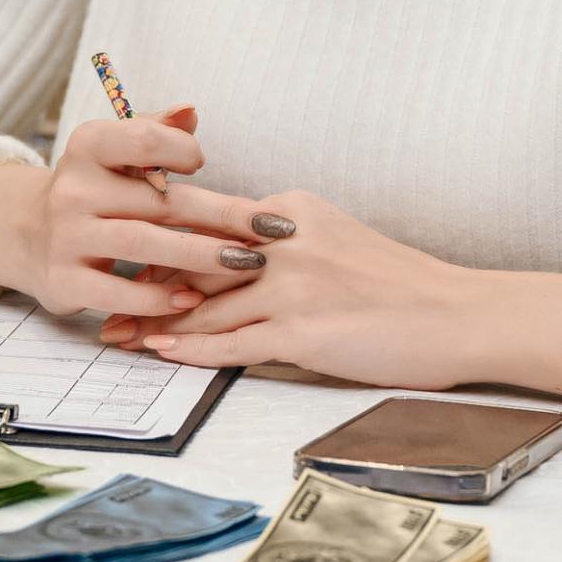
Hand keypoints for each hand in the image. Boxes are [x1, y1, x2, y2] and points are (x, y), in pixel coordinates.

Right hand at [0, 105, 283, 320]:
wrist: (25, 233)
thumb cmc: (92, 188)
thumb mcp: (113, 151)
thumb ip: (154, 130)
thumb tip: (191, 111)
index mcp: (88, 147)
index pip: (143, 140)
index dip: (181, 149)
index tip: (203, 163)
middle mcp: (74, 189)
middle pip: (160, 201)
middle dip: (224, 216)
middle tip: (273, 229)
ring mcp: (67, 237)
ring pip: (145, 245)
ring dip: (202, 256)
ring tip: (248, 264)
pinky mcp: (64, 282)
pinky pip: (118, 293)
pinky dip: (158, 299)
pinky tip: (194, 300)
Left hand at [101, 190, 485, 389]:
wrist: (456, 314)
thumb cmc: (403, 283)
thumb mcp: (337, 237)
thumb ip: (286, 239)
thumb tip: (236, 252)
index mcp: (293, 210)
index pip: (210, 214)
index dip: (163, 233)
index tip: (130, 247)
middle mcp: (287, 241)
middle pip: (194, 256)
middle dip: (144, 276)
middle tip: (105, 292)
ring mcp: (293, 287)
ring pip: (205, 305)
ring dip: (156, 321)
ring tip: (119, 333)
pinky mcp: (302, 333)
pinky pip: (231, 344)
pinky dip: (191, 348)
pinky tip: (164, 351)